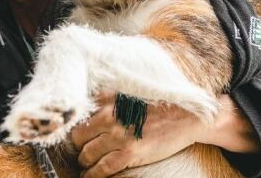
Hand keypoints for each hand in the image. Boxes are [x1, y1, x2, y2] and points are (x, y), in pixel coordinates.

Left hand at [70, 92, 258, 177]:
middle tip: (81, 150)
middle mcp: (110, 116)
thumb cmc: (159, 103)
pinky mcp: (130, 153)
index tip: (75, 134)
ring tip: (85, 164)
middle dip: (78, 145)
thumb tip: (87, 102)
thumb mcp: (130, 91)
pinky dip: (92, 175)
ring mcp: (119, 135)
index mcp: (109, 99)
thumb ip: (108, 96)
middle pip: (78, 136)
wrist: (186, 116)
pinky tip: (90, 176)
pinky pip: (102, 168)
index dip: (74, 126)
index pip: (79, 114)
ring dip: (84, 161)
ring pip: (87, 153)